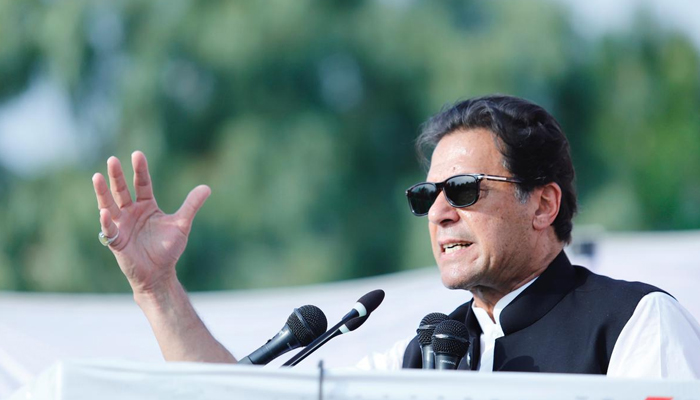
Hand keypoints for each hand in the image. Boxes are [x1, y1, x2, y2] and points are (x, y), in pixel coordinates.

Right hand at [92, 151, 210, 294]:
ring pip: (109, 205)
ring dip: (103, 192)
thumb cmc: (168, 248)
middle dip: (117, 176)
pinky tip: (103, 212)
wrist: (159, 273)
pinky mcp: (116, 241)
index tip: (137, 154)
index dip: (140, 170)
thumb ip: (191, 205)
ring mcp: (121, 225)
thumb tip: (207, 187)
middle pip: (122, 190)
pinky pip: (108, 229)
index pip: (142, 184)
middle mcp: (131, 212)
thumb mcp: (181, 224)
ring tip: (97, 176)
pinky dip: (105, 221)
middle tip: (113, 159)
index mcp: (146, 206)